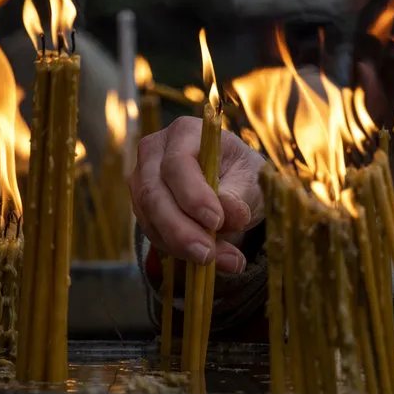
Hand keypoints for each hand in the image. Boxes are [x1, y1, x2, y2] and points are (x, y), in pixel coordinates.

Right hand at [129, 116, 264, 273]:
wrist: (233, 185)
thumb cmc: (242, 174)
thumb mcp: (251, 180)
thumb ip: (239, 194)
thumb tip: (229, 212)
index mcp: (184, 132)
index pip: (177, 163)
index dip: (193, 194)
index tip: (216, 221)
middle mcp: (155, 151)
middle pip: (154, 192)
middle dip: (180, 229)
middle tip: (208, 254)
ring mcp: (143, 178)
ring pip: (149, 216)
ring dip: (180, 245)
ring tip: (215, 260)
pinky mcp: (142, 205)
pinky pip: (152, 231)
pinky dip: (177, 250)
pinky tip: (206, 261)